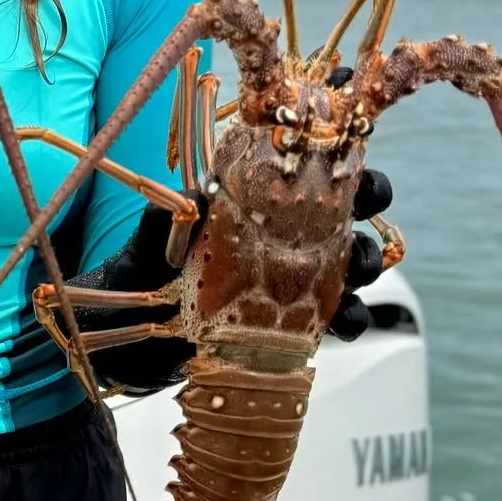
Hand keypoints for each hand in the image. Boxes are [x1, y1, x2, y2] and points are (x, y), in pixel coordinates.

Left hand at [63, 164, 395, 390]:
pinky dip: (353, 319)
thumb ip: (169, 218)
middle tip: (358, 218)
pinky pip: (343, 318)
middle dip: (367, 210)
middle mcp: (284, 235)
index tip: (352, 165)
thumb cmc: (144, 275)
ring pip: (357, 263)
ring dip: (366, 266)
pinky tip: (342, 323)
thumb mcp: (151, 243)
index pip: (309, 167)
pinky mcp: (299, 322)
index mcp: (256, 201)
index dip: (342, 161)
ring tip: (353, 274)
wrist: (134, 339)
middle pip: (351, 211)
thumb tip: (194, 197)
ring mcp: (296, 277)